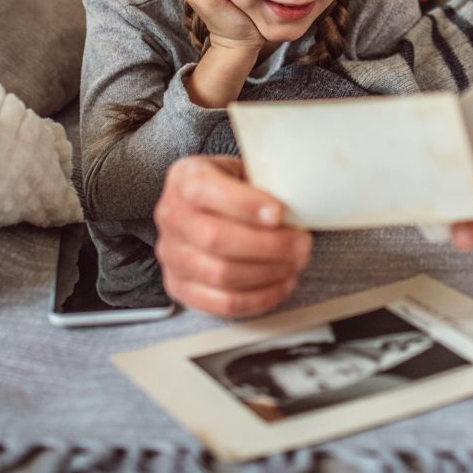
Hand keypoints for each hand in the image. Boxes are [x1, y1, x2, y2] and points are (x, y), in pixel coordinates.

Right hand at [153, 155, 312, 315]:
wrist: (211, 208)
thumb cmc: (235, 188)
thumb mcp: (246, 170)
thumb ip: (263, 182)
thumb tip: (298, 203)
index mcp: (184, 178)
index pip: (205, 190)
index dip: (245, 204)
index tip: (279, 213)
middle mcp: (171, 216)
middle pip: (215, 239)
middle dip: (268, 245)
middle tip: (301, 243)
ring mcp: (171, 255)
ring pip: (221, 274)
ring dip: (268, 272)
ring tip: (295, 262)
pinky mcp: (180, 287)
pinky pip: (223, 302)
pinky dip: (259, 297)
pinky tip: (282, 283)